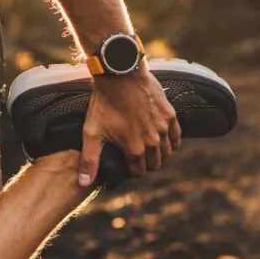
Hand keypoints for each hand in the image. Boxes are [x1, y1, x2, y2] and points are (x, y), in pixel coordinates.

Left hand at [78, 65, 181, 185]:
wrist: (120, 75)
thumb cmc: (104, 103)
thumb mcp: (92, 132)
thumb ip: (90, 160)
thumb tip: (83, 183)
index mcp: (135, 149)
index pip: (139, 172)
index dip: (131, 169)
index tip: (126, 162)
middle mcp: (153, 142)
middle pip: (155, 164)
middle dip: (145, 163)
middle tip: (136, 154)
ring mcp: (164, 128)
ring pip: (166, 152)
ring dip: (158, 153)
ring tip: (147, 146)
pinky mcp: (170, 115)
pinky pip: (176, 136)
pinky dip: (170, 140)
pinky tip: (161, 137)